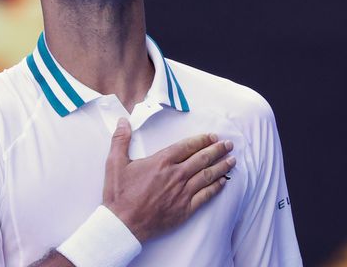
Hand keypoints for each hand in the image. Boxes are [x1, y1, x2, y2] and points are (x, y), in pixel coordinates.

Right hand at [103, 118, 235, 241]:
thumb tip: (123, 121)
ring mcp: (182, 192)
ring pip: (207, 176)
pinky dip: (216, 187)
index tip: (212, 136)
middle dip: (217, 150)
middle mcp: (176, 175)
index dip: (202, 140)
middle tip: (228, 145)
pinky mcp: (185, 209)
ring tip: (232, 160)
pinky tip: (223, 182)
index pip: (187, 146)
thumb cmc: (119, 194)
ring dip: (221, 166)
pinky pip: (206, 196)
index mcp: (162, 161)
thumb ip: (120, 140)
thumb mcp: (115, 163)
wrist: (123, 225)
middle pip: (202, 159)